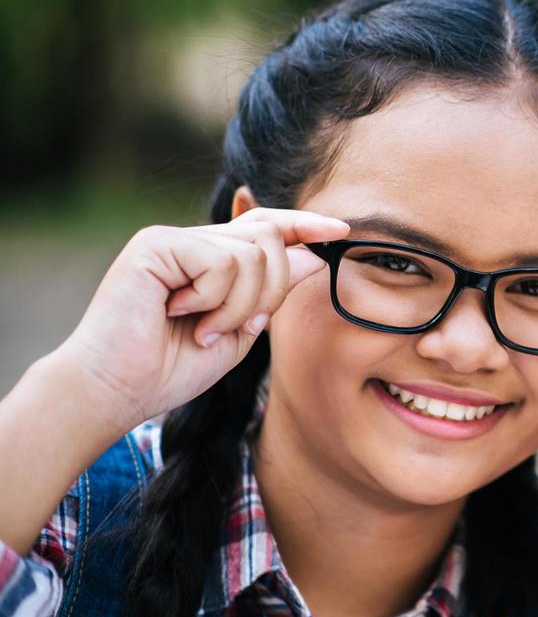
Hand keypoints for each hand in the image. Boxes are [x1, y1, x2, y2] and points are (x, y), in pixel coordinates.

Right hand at [55, 209, 349, 428]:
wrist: (116, 391)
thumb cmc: (169, 369)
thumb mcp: (239, 332)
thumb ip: (273, 294)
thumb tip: (315, 255)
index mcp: (212, 260)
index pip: (267, 228)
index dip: (305, 226)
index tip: (342, 231)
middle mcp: (194, 242)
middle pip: (271, 238)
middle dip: (273, 289)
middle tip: (243, 327)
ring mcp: (173, 239)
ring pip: (253, 252)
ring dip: (240, 304)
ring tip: (204, 328)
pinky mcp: (156, 244)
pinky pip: (221, 261)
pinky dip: (214, 298)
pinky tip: (179, 313)